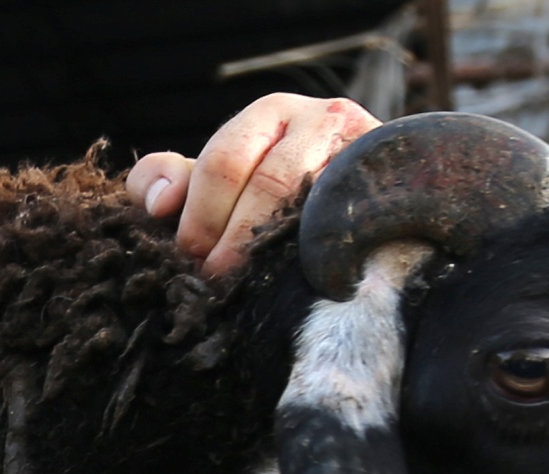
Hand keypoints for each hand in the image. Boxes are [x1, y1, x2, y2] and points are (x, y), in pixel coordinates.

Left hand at [127, 93, 378, 276]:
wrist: (364, 206)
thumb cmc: (271, 197)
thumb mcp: (217, 180)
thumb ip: (170, 178)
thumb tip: (156, 203)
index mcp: (273, 113)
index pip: (225, 161)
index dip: (200, 215)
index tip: (189, 257)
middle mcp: (324, 119)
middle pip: (269, 184)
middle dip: (234, 239)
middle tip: (216, 280)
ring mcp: (364, 153)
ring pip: (312, 207)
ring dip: (274, 253)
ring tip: (252, 287)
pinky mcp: (391, 191)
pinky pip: (351, 226)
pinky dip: (321, 259)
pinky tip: (299, 283)